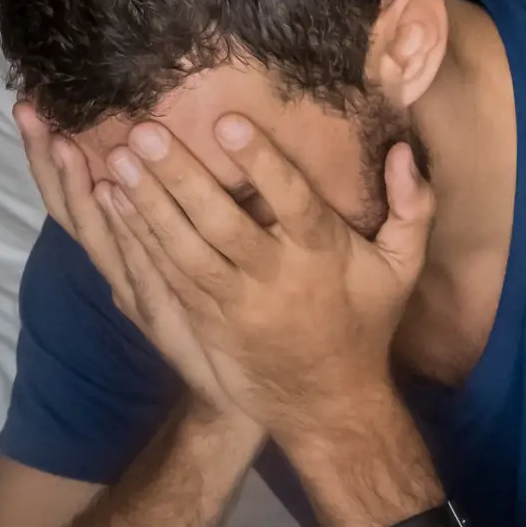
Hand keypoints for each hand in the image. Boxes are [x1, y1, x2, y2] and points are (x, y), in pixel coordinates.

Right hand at [14, 103, 247, 420]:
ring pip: (97, 233)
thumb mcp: (182, 267)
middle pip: (71, 209)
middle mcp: (117, 272)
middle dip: (47, 161)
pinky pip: (136, 260)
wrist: (236, 392)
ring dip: (77, 187)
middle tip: (29, 113)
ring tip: (62, 143)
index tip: (31, 110)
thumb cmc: (213, 323)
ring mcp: (134, 291)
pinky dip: (120, 229)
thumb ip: (165, 225)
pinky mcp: (161, 309)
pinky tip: (109, 194)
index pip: (72, 200)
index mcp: (120, 259)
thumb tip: (148, 170)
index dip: (47, 159)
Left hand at [93, 113, 434, 447]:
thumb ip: (412, 209)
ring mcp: (235, 303)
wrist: (328, 403)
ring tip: (117, 159)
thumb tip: (399, 152)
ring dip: (149, 204)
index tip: (228, 122)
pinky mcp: (206, 320)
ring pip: (185, 250)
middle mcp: (275, 278)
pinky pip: (168, 276)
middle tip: (144, 131)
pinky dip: (139, 238)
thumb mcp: (403, 269)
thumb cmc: (365, 324)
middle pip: (222, 224)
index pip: (293, 203)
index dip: (262, 164)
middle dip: (181, 177)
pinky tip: (113, 203)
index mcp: (323, 257)